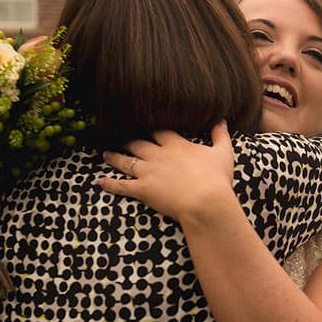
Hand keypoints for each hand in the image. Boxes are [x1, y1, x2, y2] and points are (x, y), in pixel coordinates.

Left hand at [97, 122, 240, 227]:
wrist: (206, 202)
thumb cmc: (217, 179)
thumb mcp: (223, 153)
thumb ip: (220, 135)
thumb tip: (221, 120)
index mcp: (176, 146)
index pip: (159, 132)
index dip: (150, 128)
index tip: (143, 123)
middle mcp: (158, 156)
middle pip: (138, 143)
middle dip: (129, 140)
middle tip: (120, 138)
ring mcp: (148, 172)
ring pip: (126, 161)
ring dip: (115, 157)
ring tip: (106, 154)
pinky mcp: (143, 190)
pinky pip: (122, 186)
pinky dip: (109, 184)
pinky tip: (98, 182)